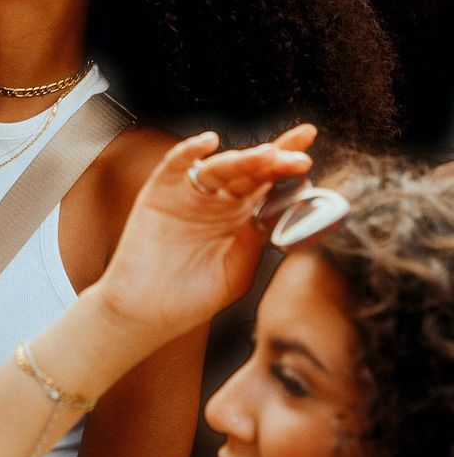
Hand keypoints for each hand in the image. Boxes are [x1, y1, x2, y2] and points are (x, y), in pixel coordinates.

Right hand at [95, 126, 316, 344]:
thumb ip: (256, 239)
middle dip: (275, 160)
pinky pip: (176, 164)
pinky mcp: (161, 191)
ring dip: (244, 159)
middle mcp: (217, 199)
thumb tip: (279, 209)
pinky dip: (189, 150)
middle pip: (250, 170)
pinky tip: (208, 143)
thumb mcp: (237, 271)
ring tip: (267, 155)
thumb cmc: (193, 297)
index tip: (309, 151)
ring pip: (220, 166)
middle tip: (299, 156)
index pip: (268, 183)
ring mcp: (190, 193)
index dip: (287, 165)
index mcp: (240, 216)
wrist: (148, 313)